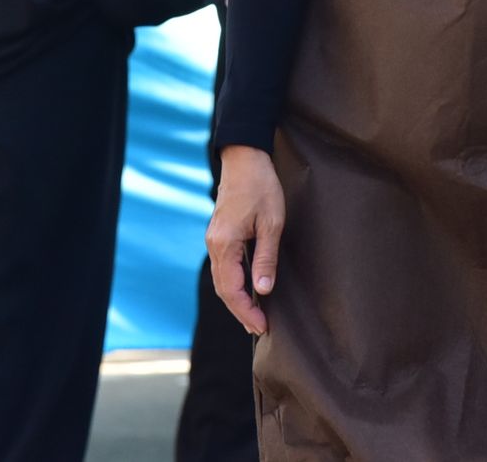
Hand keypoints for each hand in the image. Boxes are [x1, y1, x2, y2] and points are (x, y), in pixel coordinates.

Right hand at [207, 145, 285, 334]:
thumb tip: (263, 291)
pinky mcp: (219, 235)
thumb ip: (265, 258)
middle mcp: (214, 245)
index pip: (232, 290)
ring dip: (237, 300)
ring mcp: (214, 240)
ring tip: (255, 317)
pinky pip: (224, 268)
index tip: (262, 327)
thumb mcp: (271, 223)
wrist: (245, 158)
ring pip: (222, 280)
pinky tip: (247, 291)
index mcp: (224, 244)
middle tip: (260, 329)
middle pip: (223, 289)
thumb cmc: (261, 186)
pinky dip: (233, 285)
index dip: (247, 312)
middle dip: (241, 312)